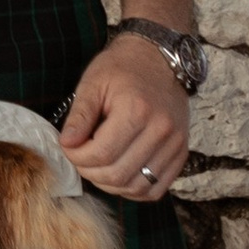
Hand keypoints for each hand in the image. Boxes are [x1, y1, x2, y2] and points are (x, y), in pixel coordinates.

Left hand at [59, 35, 190, 199]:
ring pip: (137, 187)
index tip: (68, 147)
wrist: (160, 58)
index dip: (77, 157)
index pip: (101, 154)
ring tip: (97, 166)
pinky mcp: (181, 153)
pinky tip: (120, 173)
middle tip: (79, 157)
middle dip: (90, 172)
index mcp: (136, 110)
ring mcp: (175, 144)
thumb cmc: (122, 68)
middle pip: (118, 175)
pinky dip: (134, 189)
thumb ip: (79, 115)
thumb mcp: (94, 82)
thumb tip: (66, 144)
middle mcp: (161, 130)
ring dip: (111, 184)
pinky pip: (156, 189)